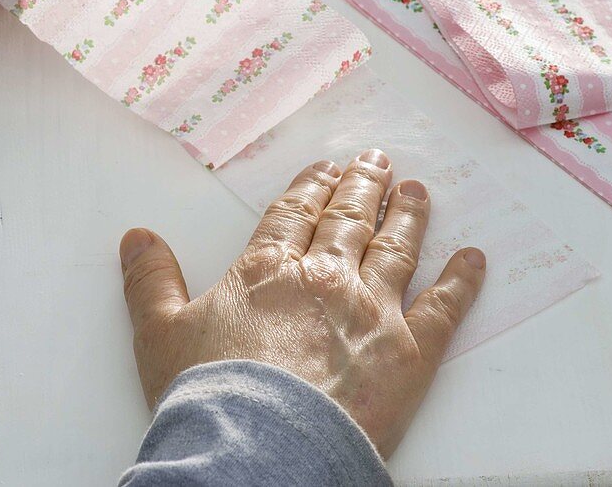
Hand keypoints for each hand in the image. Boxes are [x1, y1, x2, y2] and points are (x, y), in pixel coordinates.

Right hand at [119, 148, 485, 457]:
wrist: (257, 449)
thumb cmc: (209, 395)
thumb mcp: (159, 334)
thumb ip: (150, 280)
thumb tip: (136, 237)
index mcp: (270, 268)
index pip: (296, 212)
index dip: (313, 186)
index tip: (327, 168)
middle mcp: (326, 276)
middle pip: (349, 219)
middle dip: (363, 187)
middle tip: (378, 162)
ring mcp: (373, 310)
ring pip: (396, 248)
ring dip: (408, 216)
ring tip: (416, 192)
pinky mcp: (410, 352)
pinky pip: (444, 307)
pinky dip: (462, 280)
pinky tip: (474, 259)